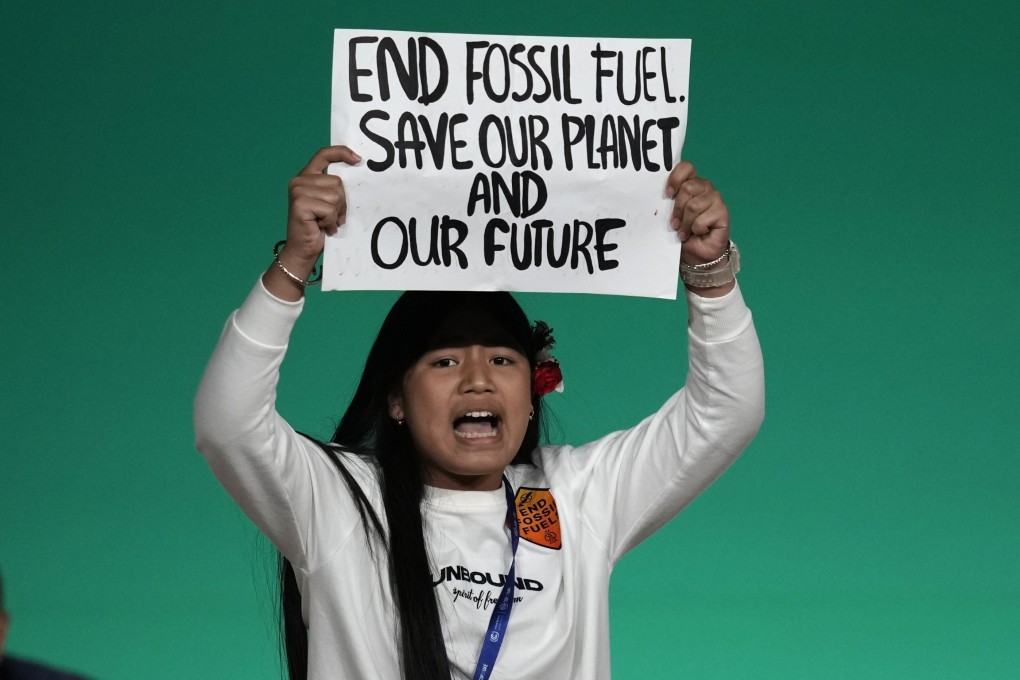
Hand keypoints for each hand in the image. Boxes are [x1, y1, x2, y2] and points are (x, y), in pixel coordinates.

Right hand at [263, 145, 360, 299]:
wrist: (303, 249)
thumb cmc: (319, 227)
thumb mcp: (328, 203)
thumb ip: (334, 188)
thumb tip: (356, 174)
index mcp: (306, 176)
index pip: (324, 154)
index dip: (341, 152)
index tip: (357, 159)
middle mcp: (300, 180)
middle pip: (337, 182)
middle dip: (341, 202)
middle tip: (331, 216)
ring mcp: (298, 190)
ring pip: (335, 195)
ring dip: (335, 213)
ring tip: (326, 222)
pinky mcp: (300, 203)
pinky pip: (329, 209)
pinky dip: (330, 221)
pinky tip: (322, 227)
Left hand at [665, 162, 729, 265]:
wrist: (696, 255)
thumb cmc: (683, 233)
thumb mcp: (671, 216)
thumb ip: (668, 203)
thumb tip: (659, 196)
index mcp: (691, 184)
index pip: (686, 167)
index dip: (675, 178)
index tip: (667, 194)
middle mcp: (705, 188)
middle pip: (688, 188)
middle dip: (677, 209)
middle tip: (675, 224)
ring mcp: (716, 199)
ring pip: (694, 205)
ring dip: (686, 223)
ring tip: (684, 232)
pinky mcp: (723, 213)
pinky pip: (702, 220)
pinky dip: (696, 230)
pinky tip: (700, 234)